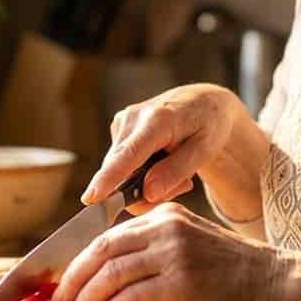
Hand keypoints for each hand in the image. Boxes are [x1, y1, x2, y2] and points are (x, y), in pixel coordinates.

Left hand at [51, 202, 281, 300]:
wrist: (274, 279)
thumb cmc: (233, 270)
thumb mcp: (191, 243)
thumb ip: (157, 246)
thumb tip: (114, 271)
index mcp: (165, 215)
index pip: (109, 234)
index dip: (81, 259)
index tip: (66, 280)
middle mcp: (165, 227)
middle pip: (103, 250)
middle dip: (75, 278)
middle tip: (60, 300)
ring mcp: (173, 252)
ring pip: (112, 274)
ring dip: (88, 299)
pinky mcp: (182, 279)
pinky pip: (133, 296)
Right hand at [83, 84, 244, 212]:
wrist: (202, 102)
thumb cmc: (208, 125)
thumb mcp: (205, 150)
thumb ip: (176, 171)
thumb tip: (148, 193)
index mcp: (158, 119)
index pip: (129, 154)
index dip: (109, 178)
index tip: (92, 198)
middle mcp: (133, 118)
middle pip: (121, 171)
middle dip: (145, 192)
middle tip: (182, 186)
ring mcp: (122, 122)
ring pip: (120, 172)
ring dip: (145, 183)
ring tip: (177, 173)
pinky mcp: (118, 129)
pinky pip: (121, 166)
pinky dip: (139, 174)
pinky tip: (161, 163)